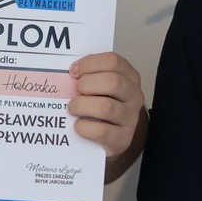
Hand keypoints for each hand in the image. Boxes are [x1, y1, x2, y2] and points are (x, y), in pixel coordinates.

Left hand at [67, 52, 146, 172]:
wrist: (113, 136)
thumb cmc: (102, 106)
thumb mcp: (101, 86)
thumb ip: (90, 75)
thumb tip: (68, 72)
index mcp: (129, 77)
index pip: (113, 61)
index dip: (89, 64)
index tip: (73, 71)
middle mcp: (133, 96)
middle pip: (112, 82)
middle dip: (86, 84)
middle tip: (75, 91)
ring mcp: (130, 118)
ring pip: (105, 107)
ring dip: (82, 106)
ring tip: (73, 108)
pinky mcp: (122, 139)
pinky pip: (101, 131)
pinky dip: (84, 127)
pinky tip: (78, 125)